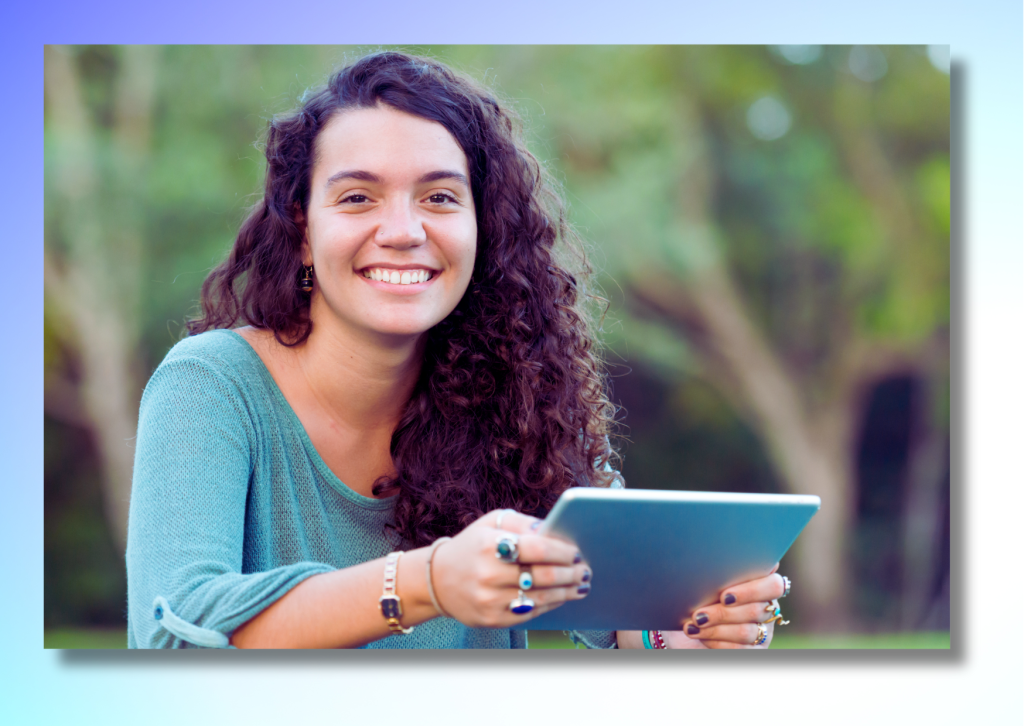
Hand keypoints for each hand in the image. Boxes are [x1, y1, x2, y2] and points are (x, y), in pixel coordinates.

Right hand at [429, 509, 590, 628]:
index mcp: (490, 545)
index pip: (537, 548)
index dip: (562, 551)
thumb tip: (554, 530)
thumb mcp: (491, 523)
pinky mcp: (492, 619)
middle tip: (586, 569)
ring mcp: (490, 600)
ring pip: (541, 597)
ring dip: (567, 591)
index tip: (577, 552)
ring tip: (581, 584)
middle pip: (543, 576)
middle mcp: (489, 574)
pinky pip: (530, 612)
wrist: (437, 580)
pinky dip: (551, 604)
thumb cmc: (472, 546)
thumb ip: (523, 523)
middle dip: (571, 573)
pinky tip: (562, 596)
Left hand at [666, 566, 787, 648]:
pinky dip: (716, 642)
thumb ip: (720, 572)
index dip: (751, 591)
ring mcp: (763, 631)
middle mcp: (767, 607)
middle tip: (699, 614)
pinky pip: (740, 649)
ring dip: (716, 629)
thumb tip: (722, 555)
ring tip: (694, 625)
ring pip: (747, 631)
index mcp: (762, 583)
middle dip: (723, 613)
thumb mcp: (705, 582)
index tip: (724, 596)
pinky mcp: (754, 651)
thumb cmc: (698, 597)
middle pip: (756, 610)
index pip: (774, 585)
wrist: (685, 626)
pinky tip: (700, 636)